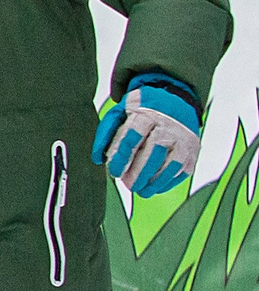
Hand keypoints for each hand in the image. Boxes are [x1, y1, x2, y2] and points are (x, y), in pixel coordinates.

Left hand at [93, 74, 199, 196]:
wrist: (175, 100)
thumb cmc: (142, 111)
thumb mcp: (121, 112)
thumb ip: (107, 133)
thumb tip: (99, 159)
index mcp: (147, 114)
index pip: (133, 137)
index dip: (123, 158)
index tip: (115, 172)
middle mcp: (169, 125)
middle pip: (153, 152)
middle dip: (139, 172)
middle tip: (128, 184)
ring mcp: (184, 138)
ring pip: (171, 164)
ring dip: (155, 181)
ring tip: (141, 190)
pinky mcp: (193, 150)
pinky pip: (182, 170)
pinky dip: (168, 181)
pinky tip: (155, 187)